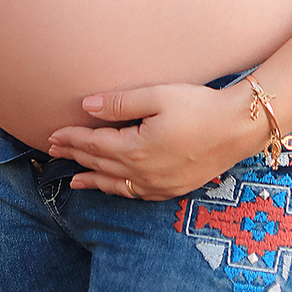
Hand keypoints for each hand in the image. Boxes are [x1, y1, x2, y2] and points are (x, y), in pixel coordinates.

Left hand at [46, 82, 260, 200]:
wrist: (238, 128)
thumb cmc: (199, 106)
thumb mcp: (158, 96)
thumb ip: (120, 103)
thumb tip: (88, 106)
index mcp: (135, 149)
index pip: (94, 144)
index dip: (72, 139)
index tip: (53, 135)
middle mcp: (142, 173)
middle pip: (100, 164)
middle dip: (75, 157)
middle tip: (53, 152)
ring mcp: (158, 185)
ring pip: (115, 185)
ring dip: (92, 179)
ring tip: (73, 180)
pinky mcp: (172, 190)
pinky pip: (135, 195)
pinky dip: (117, 191)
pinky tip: (114, 188)